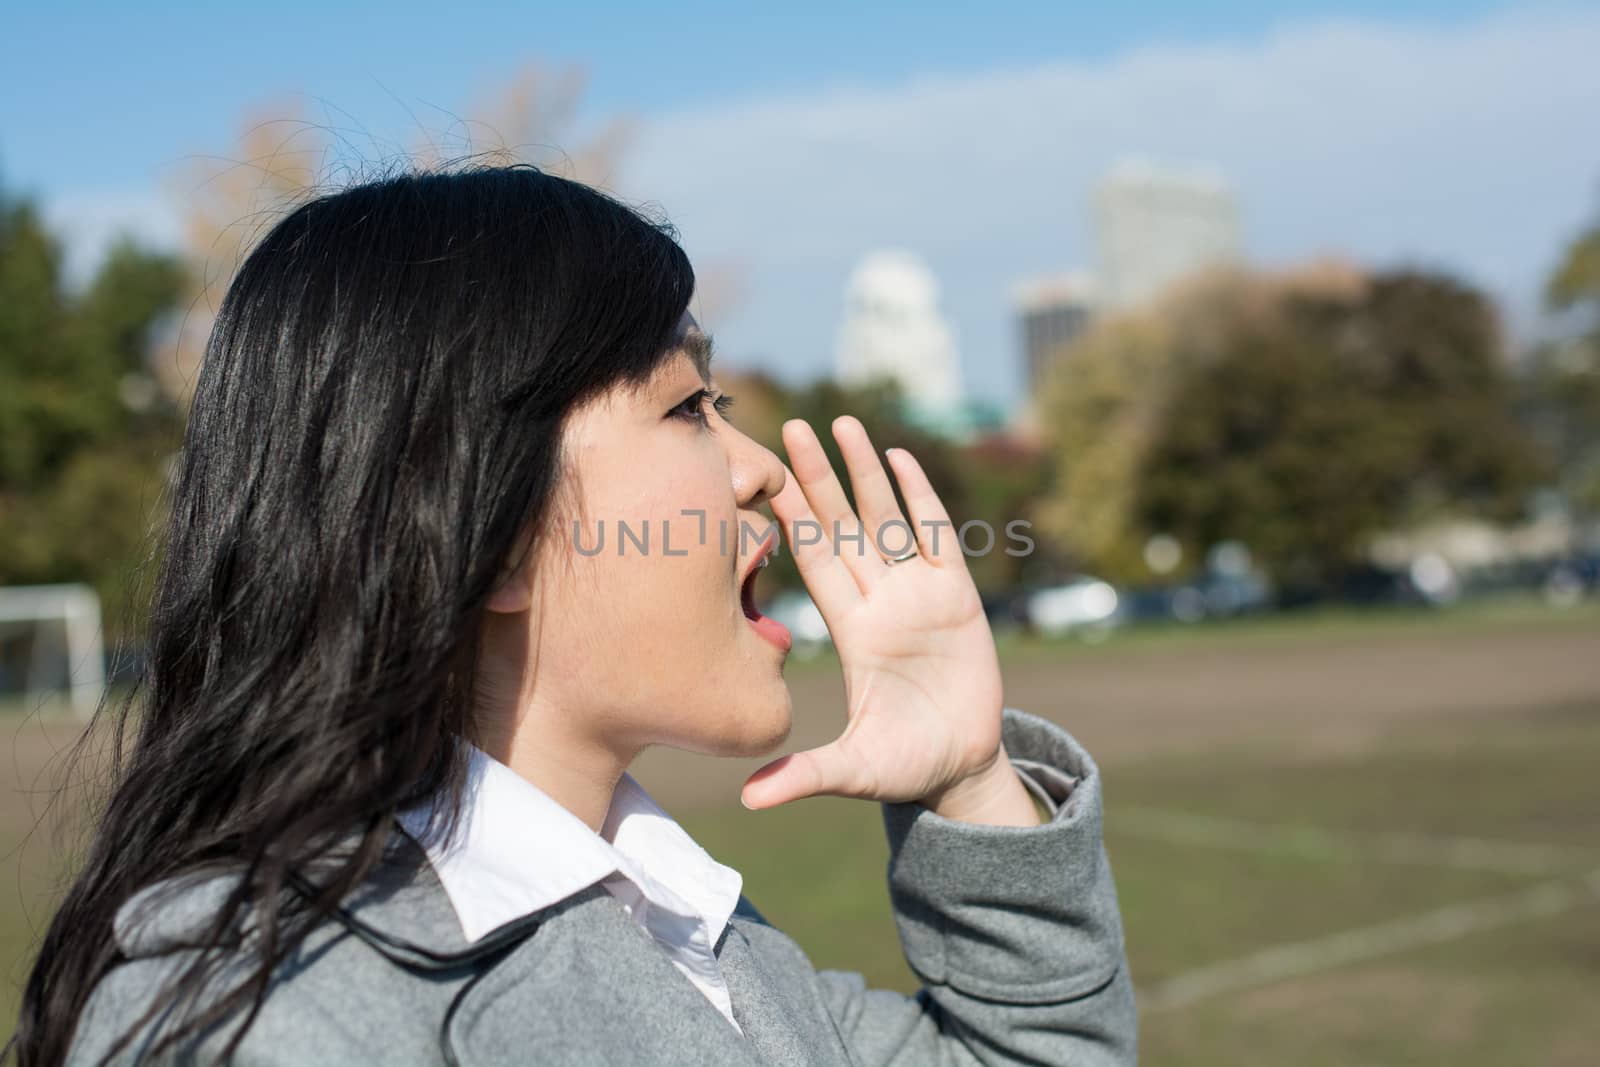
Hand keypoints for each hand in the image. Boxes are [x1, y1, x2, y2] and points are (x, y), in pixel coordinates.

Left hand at [740, 416, 1032, 824]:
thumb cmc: (905, 766)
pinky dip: (919, 498)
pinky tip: (900, 458)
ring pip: (886, 518)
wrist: (962, 768)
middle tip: (788, 427)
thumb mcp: (854, 769)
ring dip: (865, 472)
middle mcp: (878, 601)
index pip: (813, 561)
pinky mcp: (959, 596)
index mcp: (849, 630)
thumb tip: (747, 801)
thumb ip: (805, 775)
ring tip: (844, 422)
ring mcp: (918, 593)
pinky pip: (937, 535)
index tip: (762, 478)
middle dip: (817, 477)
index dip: (790, 518)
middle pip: (842, 525)